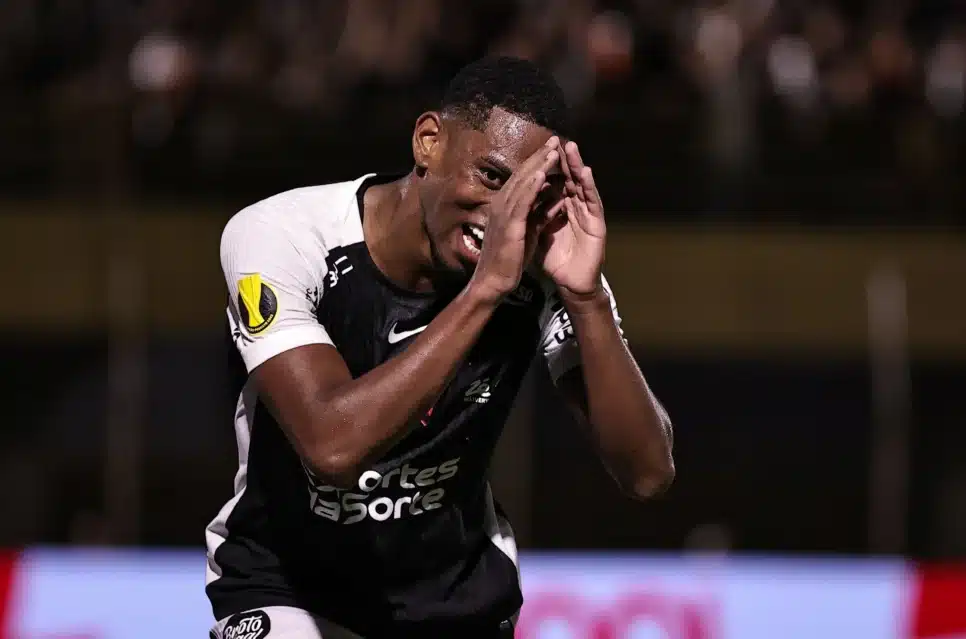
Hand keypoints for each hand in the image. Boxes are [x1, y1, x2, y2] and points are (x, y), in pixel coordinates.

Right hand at [468, 137, 562, 301]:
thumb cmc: (508, 260)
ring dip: (538, 165)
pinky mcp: (509, 225)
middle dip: (540, 156)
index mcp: (504, 206)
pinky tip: (543, 173)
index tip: (552, 149)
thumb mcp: (524, 232)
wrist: (493, 281)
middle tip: (555, 139)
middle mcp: (501, 205)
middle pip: (522, 175)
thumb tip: (550, 200)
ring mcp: (503, 213)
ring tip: (553, 150)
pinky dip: (532, 185)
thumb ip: (535, 214)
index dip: (537, 162)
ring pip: (523, 184)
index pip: (522, 179)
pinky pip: (522, 201)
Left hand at [538, 141, 606, 296]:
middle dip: (562, 159)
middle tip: (555, 139)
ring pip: (582, 185)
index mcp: (561, 207)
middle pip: (568, 178)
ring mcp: (588, 214)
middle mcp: (576, 207)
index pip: (553, 182)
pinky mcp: (598, 224)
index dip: (546, 167)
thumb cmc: (555, 260)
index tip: (538, 149)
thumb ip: (530, 216)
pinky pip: (593, 202)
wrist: (570, 282)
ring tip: (570, 148)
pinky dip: (589, 187)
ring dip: (577, 166)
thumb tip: (514, 203)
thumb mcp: (537, 234)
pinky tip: (584, 172)